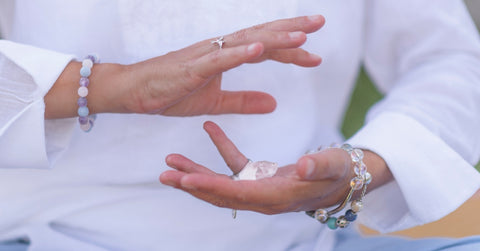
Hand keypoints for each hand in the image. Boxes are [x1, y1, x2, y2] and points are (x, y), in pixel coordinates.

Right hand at [45, 15, 324, 117]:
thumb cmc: (171, 92)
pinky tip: (260, 47)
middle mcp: (219, 49)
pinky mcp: (191, 67)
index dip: (290, 50)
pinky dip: (240, 52)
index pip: (265, 48)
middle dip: (292, 29)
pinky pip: (219, 59)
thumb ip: (244, 101)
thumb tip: (274, 103)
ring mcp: (206, 56)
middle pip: (261, 35)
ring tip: (302, 34)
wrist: (134, 92)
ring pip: (245, 42)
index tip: (315, 55)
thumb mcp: (215, 102)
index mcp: (226, 56)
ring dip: (274, 37)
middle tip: (320, 22)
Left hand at [160, 121, 391, 214]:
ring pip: (220, 182)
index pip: (235, 194)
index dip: (209, 186)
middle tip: (164, 175)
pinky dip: (221, 147)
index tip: (184, 179)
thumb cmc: (340, 173)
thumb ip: (318, 166)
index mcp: (275, 197)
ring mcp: (257, 187)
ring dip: (195, 171)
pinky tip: (209, 128)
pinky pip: (235, 163)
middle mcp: (261, 197)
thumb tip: (302, 167)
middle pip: (219, 194)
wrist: (343, 179)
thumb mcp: (334, 166)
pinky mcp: (259, 176)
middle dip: (191, 184)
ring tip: (171, 160)